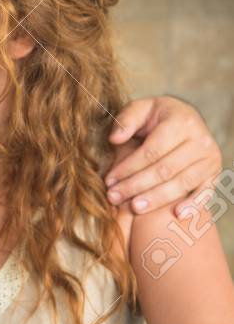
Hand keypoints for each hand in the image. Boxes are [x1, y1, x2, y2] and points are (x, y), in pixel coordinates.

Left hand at [107, 96, 220, 216]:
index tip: (109, 180)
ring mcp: (209, 157)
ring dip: (157, 198)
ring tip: (134, 207)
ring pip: (182, 183)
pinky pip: (205, 191)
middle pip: (165, 170)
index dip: (129, 167)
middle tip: (114, 197)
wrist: (186, 118)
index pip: (151, 151)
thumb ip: (126, 120)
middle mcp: (199, 139)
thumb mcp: (141, 109)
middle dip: (137, 186)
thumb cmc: (157, 116)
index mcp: (180, 121)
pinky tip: (176, 214)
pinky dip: (193, 204)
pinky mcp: (214, 171)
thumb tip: (114, 139)